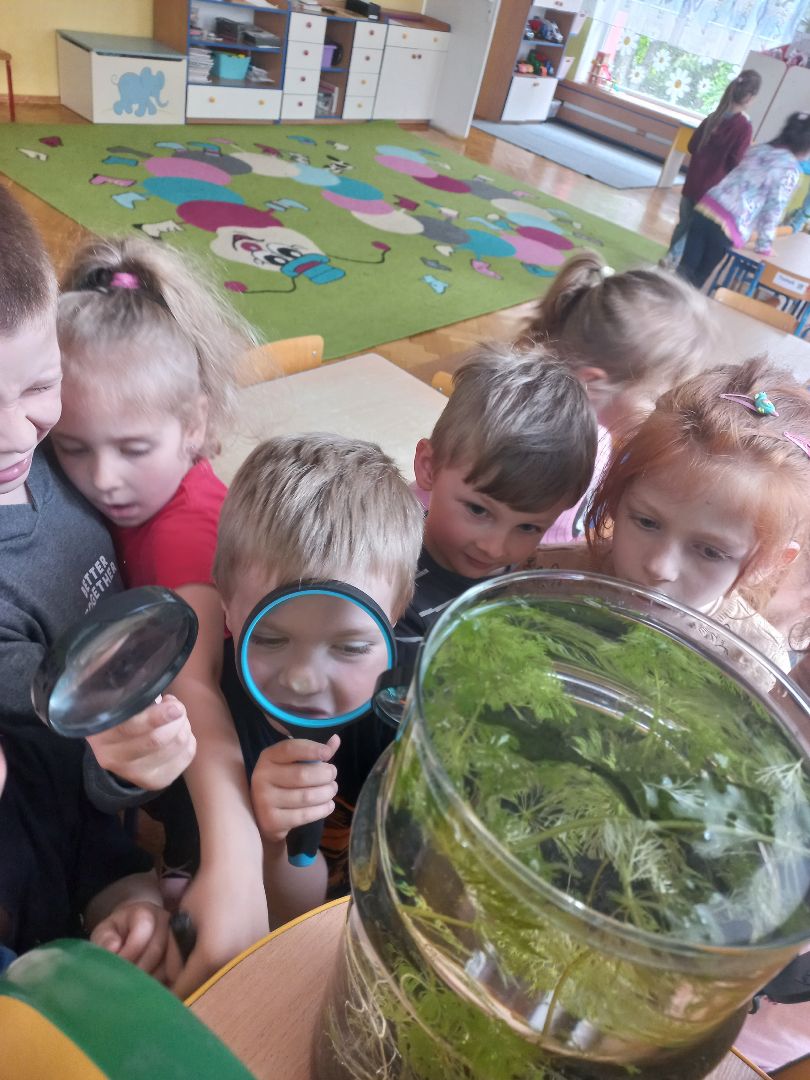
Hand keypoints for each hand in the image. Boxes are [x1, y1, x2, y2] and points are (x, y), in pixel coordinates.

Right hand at [86, 694, 195, 790]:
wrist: (118, 749)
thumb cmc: (122, 714)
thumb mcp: (117, 700)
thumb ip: (130, 690)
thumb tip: (153, 678)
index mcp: (100, 733)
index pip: (129, 728)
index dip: (155, 716)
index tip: (173, 704)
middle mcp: (112, 758)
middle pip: (157, 739)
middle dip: (176, 718)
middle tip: (176, 707)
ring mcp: (134, 774)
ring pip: (175, 746)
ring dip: (183, 726)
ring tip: (176, 718)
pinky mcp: (155, 781)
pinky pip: (186, 757)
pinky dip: (189, 740)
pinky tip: (178, 733)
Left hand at [90, 901, 181, 984]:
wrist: (135, 931)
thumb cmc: (118, 933)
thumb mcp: (105, 931)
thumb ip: (105, 939)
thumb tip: (113, 949)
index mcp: (145, 913)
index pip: (141, 935)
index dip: (127, 956)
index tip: (114, 971)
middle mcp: (166, 922)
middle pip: (157, 949)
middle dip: (139, 971)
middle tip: (124, 987)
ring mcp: (179, 937)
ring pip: (170, 963)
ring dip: (151, 981)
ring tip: (135, 992)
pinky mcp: (184, 955)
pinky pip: (178, 974)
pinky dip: (164, 985)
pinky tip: (150, 993)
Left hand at [170, 866, 269, 998]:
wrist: (238, 866)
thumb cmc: (204, 891)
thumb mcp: (180, 923)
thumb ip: (174, 958)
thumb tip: (175, 981)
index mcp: (211, 957)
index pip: (185, 991)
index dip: (171, 996)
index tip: (164, 995)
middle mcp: (235, 962)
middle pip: (208, 990)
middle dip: (193, 989)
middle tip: (183, 980)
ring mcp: (252, 956)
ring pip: (226, 981)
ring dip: (212, 981)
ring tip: (200, 967)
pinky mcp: (262, 948)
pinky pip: (240, 968)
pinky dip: (228, 968)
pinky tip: (221, 954)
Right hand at [251, 734, 339, 843]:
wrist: (263, 816)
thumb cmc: (283, 783)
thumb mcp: (293, 763)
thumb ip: (313, 752)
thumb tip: (335, 740)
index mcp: (268, 757)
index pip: (290, 749)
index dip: (311, 749)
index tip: (328, 753)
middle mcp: (262, 776)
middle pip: (302, 774)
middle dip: (325, 775)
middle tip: (332, 775)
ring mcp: (264, 800)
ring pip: (306, 796)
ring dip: (326, 793)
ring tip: (331, 790)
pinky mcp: (271, 821)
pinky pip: (304, 815)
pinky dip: (322, 809)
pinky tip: (328, 805)